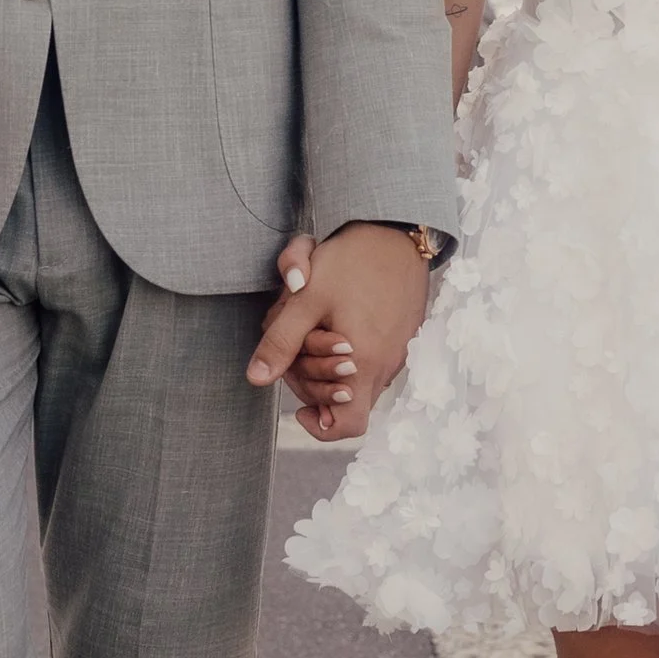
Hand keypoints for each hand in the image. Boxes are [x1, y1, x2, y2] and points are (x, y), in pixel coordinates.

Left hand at [247, 223, 429, 438]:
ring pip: (358, 382)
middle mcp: (385, 366)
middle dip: (314, 384)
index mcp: (363, 363)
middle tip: (300, 350)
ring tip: (318, 329)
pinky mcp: (402, 338)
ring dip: (331, 367)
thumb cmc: (351, 261)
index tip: (300, 406)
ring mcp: (397, 353)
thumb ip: (280, 342)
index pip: (348, 425)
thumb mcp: (306, 299)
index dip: (321, 426)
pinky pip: (373, 362)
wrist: (396, 231)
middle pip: (345, 403)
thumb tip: (256, 379)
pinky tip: (337, 322)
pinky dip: (351, 353)